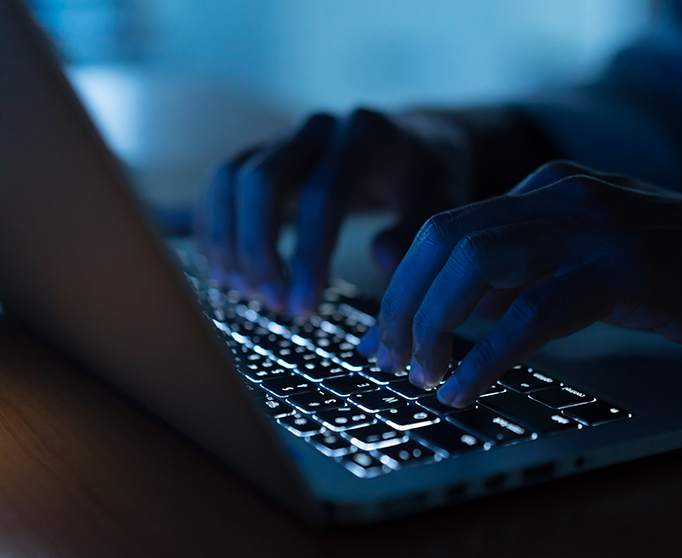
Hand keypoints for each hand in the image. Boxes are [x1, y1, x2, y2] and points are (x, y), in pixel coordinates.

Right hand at [195, 109, 468, 315]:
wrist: (415, 146)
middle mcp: (318, 129)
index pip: (322, 196)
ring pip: (230, 180)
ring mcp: (286, 137)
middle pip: (261, 182)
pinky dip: (216, 228)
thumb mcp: (442, 204)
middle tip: (274, 305)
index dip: (307, 256)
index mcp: (366, 136)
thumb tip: (382, 259)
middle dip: (259, 251)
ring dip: (229, 241)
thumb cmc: (428, 182)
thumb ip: (416, 231)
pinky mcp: (263, 153)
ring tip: (247, 293)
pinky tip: (229, 272)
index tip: (304, 308)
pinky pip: (221, 184)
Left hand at [362, 161, 681, 406]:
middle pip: (443, 240)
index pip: (447, 227)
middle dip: (402, 305)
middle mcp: (560, 194)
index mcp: (548, 188)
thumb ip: (530, 270)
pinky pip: (532, 310)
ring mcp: (592, 226)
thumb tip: (460, 307)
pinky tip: (467, 387)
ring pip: (474, 264)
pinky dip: (487, 355)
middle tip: (390, 360)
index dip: (402, 284)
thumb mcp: (595, 258)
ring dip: (433, 326)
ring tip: (422, 377)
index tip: (385, 335)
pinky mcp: (624, 268)